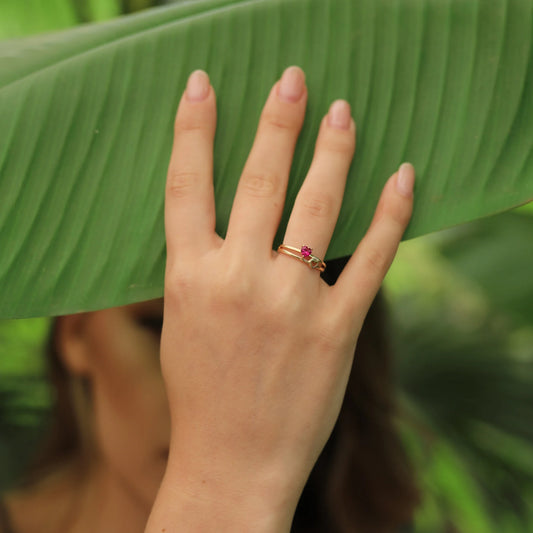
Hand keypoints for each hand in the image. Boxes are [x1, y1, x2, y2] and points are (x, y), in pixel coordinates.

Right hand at [147, 66, 413, 532]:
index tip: (203, 83)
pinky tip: (404, 175)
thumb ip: (201, 267)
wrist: (230, 464)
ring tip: (344, 112)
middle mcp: (237, 280)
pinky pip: (371, 258)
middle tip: (294, 78)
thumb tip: (231, 221)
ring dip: (333, 152)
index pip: (185, 184)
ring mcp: (290, 303)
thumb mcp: (183, 320)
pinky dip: (392, 214)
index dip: (192, 129)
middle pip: (259, 180)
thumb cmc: (201, 393)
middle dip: (277, 122)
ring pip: (317, 207)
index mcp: (188, 276)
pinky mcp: (335, 330)